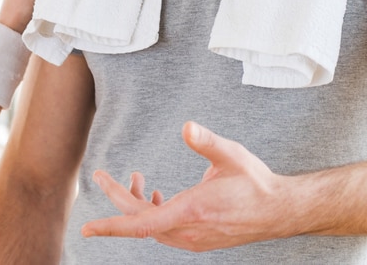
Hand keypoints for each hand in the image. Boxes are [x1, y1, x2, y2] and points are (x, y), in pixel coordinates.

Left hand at [80, 122, 286, 251]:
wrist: (279, 211)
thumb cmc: (255, 182)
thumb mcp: (230, 155)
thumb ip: (206, 141)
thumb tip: (187, 126)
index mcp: (191, 211)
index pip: (140, 223)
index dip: (111, 225)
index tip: (87, 228)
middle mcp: (188, 231)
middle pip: (139, 220)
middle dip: (119, 197)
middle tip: (102, 176)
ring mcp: (193, 238)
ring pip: (151, 227)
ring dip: (138, 205)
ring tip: (137, 179)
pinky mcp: (198, 239)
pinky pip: (164, 231)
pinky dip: (153, 214)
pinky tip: (156, 196)